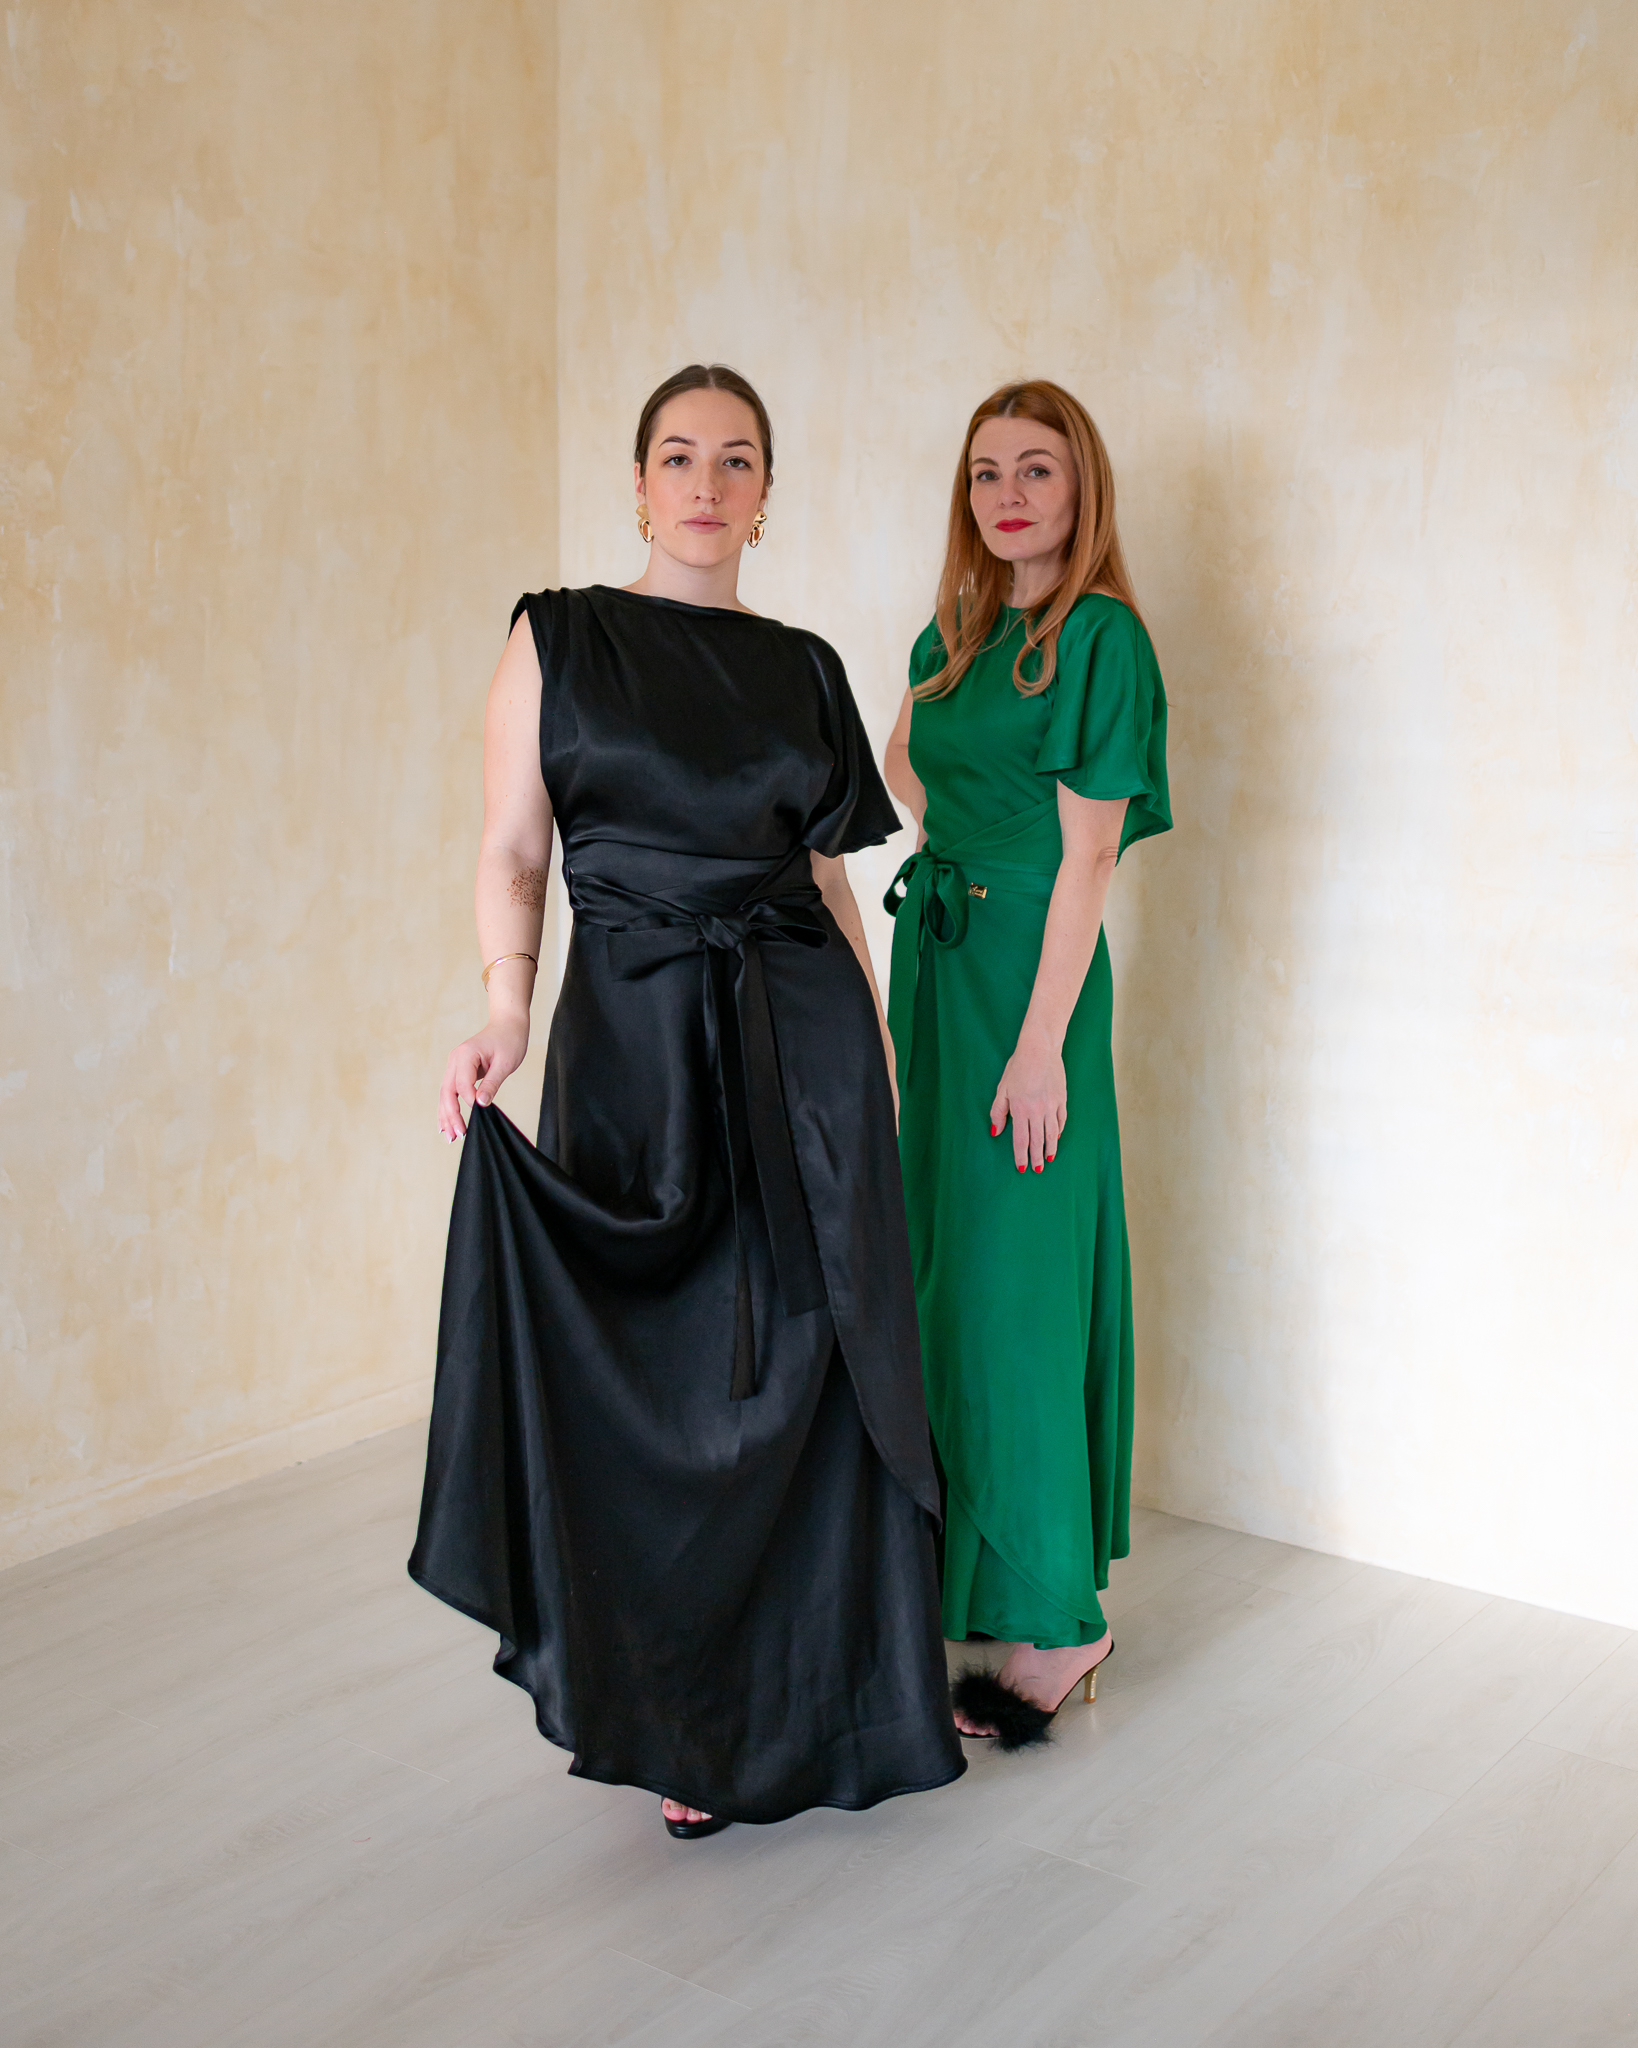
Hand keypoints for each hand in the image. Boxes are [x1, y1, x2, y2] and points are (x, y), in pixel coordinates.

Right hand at [438, 1019, 528, 1140]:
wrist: (507, 1024)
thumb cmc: (509, 1040)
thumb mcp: (505, 1063)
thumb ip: (492, 1084)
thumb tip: (481, 1104)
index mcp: (465, 1055)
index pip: (462, 1084)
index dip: (470, 1101)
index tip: (479, 1114)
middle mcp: (455, 1059)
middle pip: (447, 1092)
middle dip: (450, 1115)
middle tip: (457, 1136)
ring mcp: (454, 1065)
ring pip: (445, 1094)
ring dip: (446, 1115)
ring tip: (449, 1136)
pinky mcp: (459, 1071)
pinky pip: (451, 1091)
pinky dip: (449, 1107)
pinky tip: (446, 1124)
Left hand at [990, 1030, 1065, 1172]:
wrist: (1040, 1049)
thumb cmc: (1018, 1067)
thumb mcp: (1002, 1089)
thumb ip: (998, 1112)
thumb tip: (996, 1132)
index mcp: (1020, 1109)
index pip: (1021, 1139)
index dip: (1021, 1155)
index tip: (1021, 1167)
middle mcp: (1037, 1110)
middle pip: (1037, 1140)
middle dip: (1036, 1157)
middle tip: (1037, 1170)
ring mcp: (1051, 1105)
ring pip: (1052, 1133)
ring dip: (1050, 1148)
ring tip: (1048, 1159)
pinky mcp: (1062, 1099)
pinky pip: (1061, 1120)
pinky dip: (1059, 1131)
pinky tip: (1056, 1138)